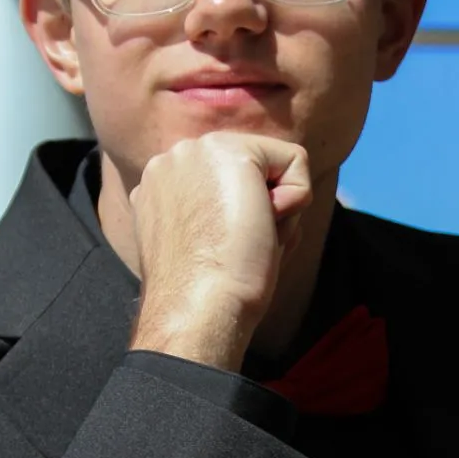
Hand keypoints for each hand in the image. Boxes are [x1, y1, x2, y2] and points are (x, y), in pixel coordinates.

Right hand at [129, 132, 311, 369]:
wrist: (199, 306)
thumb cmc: (206, 291)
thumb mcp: (201, 242)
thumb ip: (218, 212)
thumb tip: (271, 205)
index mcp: (160, 183)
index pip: (226, 182)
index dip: (243, 218)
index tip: (221, 252)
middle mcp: (173, 159)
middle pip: (252, 171)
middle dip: (260, 210)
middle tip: (237, 248)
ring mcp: (199, 151)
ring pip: (272, 167)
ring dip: (274, 211)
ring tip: (246, 242)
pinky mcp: (233, 152)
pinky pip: (295, 160)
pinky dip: (297, 198)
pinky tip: (263, 226)